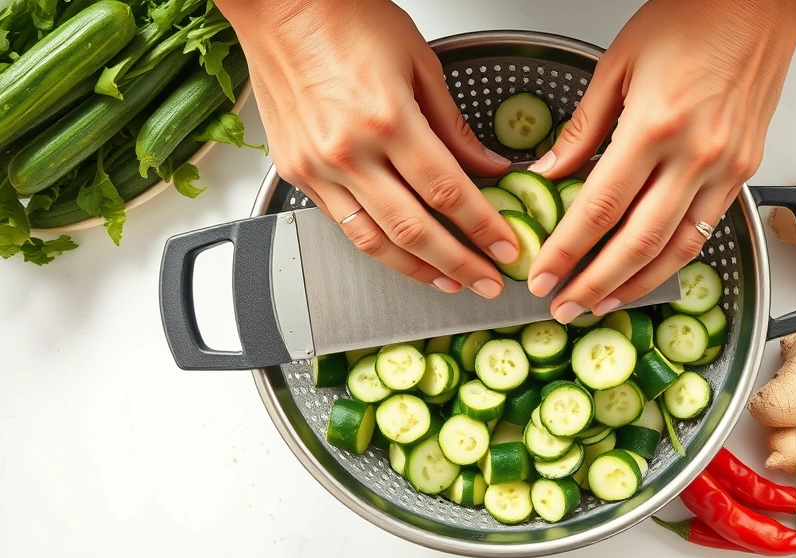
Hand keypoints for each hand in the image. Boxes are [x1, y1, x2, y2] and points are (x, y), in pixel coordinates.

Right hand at [218, 0, 519, 297]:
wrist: (278, 4)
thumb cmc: (345, 18)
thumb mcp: (420, 63)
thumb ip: (455, 127)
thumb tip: (488, 169)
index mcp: (386, 119)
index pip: (448, 192)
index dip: (483, 229)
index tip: (506, 248)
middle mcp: (348, 151)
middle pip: (414, 230)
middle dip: (460, 264)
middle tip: (488, 282)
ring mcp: (318, 167)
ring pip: (375, 242)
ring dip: (418, 270)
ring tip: (451, 281)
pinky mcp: (297, 173)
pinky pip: (343, 226)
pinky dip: (378, 248)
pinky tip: (404, 257)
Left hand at [526, 0, 795, 321]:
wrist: (761, 3)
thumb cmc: (692, 19)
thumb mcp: (617, 65)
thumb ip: (582, 127)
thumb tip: (549, 173)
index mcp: (654, 126)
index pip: (599, 208)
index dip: (566, 251)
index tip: (542, 275)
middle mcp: (695, 156)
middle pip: (636, 243)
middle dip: (594, 284)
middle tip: (563, 307)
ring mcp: (725, 169)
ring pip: (676, 249)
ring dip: (634, 285)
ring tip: (600, 305)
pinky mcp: (745, 171)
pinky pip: (705, 230)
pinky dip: (673, 259)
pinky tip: (647, 273)